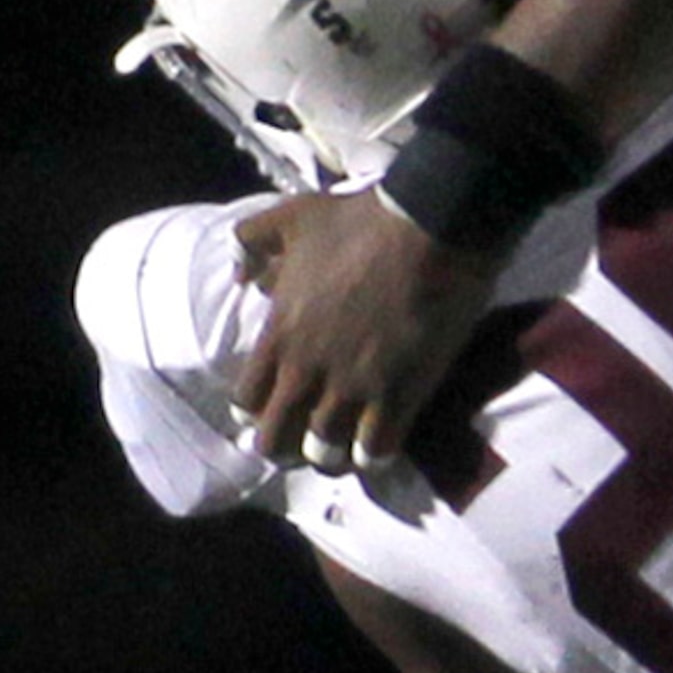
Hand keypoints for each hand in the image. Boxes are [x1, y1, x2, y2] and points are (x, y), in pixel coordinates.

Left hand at [232, 188, 503, 476]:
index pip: (245, 402)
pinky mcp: (399, 395)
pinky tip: (382, 443)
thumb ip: (252, 243)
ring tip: (347, 446)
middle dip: (286, 446)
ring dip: (333, 454)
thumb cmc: (361, 221)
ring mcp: (353, 387)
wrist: (431, 226)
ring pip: (325, 453)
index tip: (274, 407)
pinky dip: (375, 455)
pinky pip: (376, 451)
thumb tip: (241, 278)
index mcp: (280, 334)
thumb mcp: (293, 217)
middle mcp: (308, 370)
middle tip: (306, 437)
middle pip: (276, 441)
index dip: (256, 412)